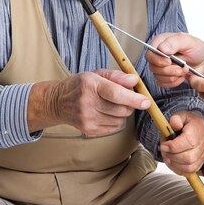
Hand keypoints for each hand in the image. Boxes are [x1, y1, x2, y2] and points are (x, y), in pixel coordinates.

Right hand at [30, 69, 149, 135]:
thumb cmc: (80, 85)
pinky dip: (116, 120)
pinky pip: (114, 128)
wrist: (58, 102)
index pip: (116, 94)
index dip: (133, 98)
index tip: (145, 101)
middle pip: (121, 109)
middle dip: (131, 104)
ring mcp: (87, 119)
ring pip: (120, 120)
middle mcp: (87, 103)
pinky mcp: (89, 130)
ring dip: (123, 113)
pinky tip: (108, 112)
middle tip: (127, 97)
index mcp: (90, 85)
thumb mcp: (97, 73)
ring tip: (114, 104)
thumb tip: (134, 81)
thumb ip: (117, 76)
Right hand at [146, 33, 203, 86]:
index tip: (169, 61)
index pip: (150, 53)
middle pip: (153, 67)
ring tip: (184, 70)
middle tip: (182, 67)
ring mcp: (160, 66)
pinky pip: (163, 83)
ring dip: (173, 76)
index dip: (158, 59)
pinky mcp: (164, 76)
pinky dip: (174, 81)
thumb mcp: (188, 41)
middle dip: (169, 70)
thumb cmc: (196, 48)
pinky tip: (182, 76)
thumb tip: (162, 48)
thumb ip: (174, 42)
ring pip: (157, 76)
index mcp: (161, 42)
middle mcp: (158, 54)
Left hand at [160, 111, 203, 174]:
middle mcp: (203, 144)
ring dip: (174, 164)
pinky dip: (179, 169)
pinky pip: (190, 171)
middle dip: (172, 156)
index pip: (188, 142)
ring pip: (189, 167)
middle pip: (188, 158)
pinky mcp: (200, 163)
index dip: (173, 146)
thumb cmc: (189, 122)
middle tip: (164, 151)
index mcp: (198, 131)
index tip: (163, 145)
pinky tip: (172, 162)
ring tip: (167, 156)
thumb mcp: (182, 115)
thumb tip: (174, 124)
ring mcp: (203, 155)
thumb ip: (176, 118)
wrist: (199, 127)